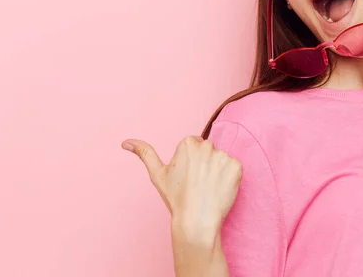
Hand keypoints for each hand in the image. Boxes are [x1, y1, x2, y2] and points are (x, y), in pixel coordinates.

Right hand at [122, 136, 242, 233]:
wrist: (197, 221)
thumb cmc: (176, 199)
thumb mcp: (157, 174)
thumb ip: (144, 153)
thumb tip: (125, 142)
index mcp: (188, 143)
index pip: (195, 146)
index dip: (192, 163)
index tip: (188, 177)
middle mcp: (206, 146)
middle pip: (209, 151)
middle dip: (205, 165)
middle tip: (198, 184)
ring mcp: (223, 156)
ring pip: (222, 160)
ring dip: (218, 172)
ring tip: (208, 188)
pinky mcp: (236, 167)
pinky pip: (235, 169)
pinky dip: (230, 179)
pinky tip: (220, 190)